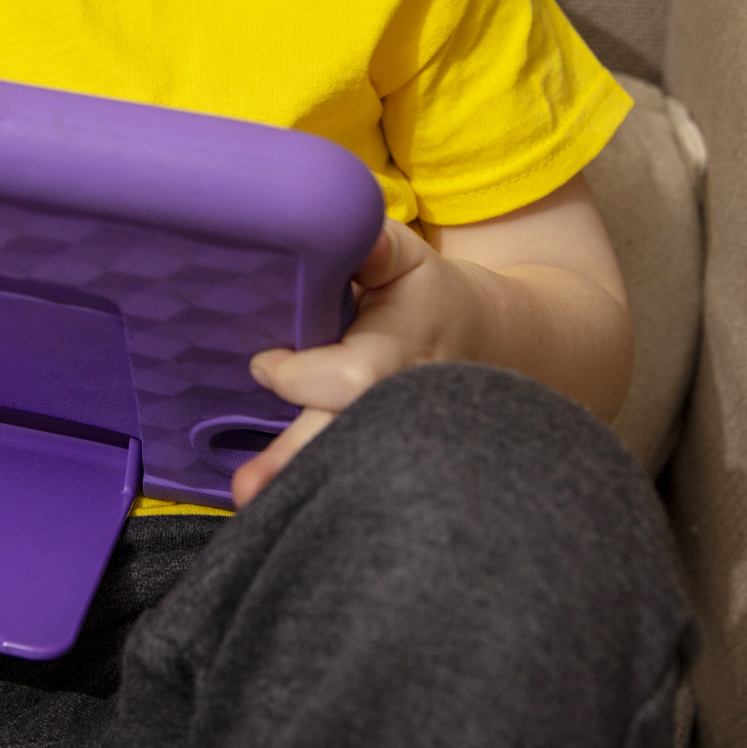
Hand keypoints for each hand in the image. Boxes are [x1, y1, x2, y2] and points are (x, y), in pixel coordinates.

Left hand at [230, 176, 633, 506]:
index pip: (349, 376)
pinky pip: (349, 483)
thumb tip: (342, 227)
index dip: (299, 374)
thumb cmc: (430, 296)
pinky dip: (316, 496)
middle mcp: (400, 409)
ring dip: (298, 490)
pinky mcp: (387, 466)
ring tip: (249, 507)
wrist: (501, 349)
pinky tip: (277, 520)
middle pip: (347, 440)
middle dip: (296, 461)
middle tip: (245, 487)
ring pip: (349, 473)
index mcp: (401, 355)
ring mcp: (397, 444)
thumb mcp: (406, 259)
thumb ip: (368, 243)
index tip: (265, 363)